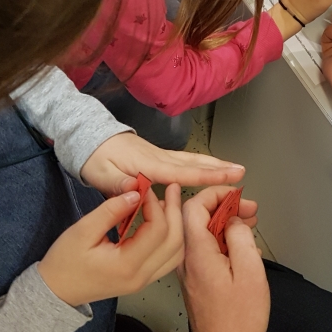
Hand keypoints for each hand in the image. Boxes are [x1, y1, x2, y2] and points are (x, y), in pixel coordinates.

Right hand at [39, 183, 183, 306]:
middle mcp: (141, 276)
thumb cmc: (65, 261)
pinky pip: (168, 259)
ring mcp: (144, 281)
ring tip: (169, 202)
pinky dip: (171, 238)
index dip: (155, 204)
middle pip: (175, 242)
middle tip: (171, 188)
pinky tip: (162, 221)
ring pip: (176, 253)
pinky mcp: (142, 279)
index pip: (158, 231)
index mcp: (127, 265)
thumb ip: (110, 211)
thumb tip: (135, 193)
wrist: (56, 291)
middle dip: (175, 211)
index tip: (144, 188)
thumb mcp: (83, 230)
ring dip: (177, 225)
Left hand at [80, 132, 244, 196]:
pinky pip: (185, 160)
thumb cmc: (95, 159)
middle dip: (219, 167)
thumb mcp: (101, 174)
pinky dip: (201, 163)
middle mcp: (159, 158)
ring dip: (214, 163)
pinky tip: (210, 166)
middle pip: (194, 162)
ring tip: (235, 168)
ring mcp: (160, 155)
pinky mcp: (157, 157)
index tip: (229, 176)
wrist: (89, 138)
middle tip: (242, 171)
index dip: (206, 175)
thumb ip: (119, 185)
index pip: (182, 172)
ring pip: (192, 159)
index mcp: (148, 165)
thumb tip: (138, 192)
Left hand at [177, 188, 267, 331]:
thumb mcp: (250, 272)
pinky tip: (241, 244)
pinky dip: (221, 238)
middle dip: (223, 205)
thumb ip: (240, 237)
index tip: (236, 193)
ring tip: (248, 222)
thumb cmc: (238, 320)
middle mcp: (187, 260)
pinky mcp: (196, 279)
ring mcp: (190, 270)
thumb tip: (235, 220)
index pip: (194, 206)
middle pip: (196, 217)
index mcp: (197, 254)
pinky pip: (204, 248)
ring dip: (224, 222)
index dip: (215, 193)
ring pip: (201, 232)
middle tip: (248, 208)